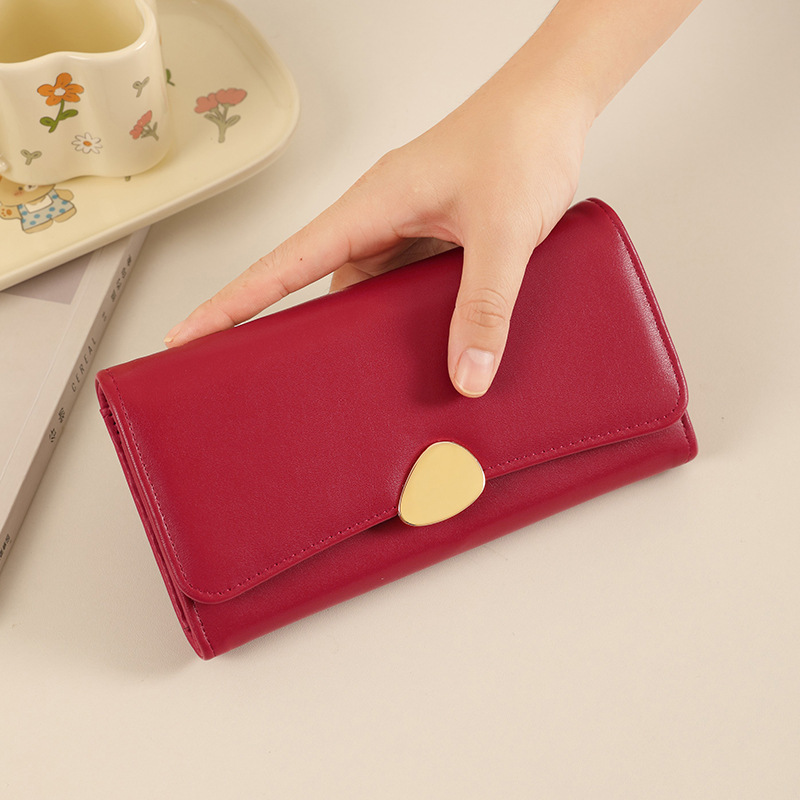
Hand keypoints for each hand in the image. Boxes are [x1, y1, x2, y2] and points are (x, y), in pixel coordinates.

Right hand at [165, 67, 592, 396]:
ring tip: (353, 378)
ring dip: (360, 329)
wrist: (555, 104)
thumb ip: (485, 305)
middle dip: (292, 329)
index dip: (231, 304)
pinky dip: (401, 318)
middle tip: (268, 377)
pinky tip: (418, 348)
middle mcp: (379, 219)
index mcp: (371, 206)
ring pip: (363, 290)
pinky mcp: (431, 238)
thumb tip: (467, 372)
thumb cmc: (521, 141)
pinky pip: (400, 286)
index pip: (282, 264)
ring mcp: (405, 229)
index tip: (189, 336)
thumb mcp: (504, 233)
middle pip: (315, 283)